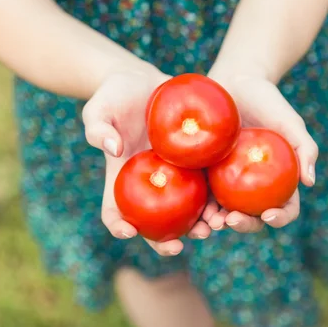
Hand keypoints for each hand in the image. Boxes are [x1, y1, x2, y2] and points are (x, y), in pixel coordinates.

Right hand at [82, 69, 212, 255]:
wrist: (145, 80)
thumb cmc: (115, 94)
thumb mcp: (99, 107)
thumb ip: (98, 127)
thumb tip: (114, 148)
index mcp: (122, 178)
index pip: (114, 211)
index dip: (118, 226)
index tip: (128, 231)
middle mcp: (149, 184)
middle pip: (154, 223)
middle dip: (165, 241)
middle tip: (178, 246)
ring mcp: (173, 175)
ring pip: (186, 211)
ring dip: (198, 225)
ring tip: (212, 227)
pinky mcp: (195, 162)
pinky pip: (207, 184)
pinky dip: (217, 198)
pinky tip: (229, 202)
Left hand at [205, 70, 317, 232]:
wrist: (234, 80)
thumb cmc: (267, 99)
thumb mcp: (289, 121)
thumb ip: (304, 148)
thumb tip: (309, 182)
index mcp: (278, 179)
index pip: (285, 207)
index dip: (279, 217)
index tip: (268, 215)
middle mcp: (253, 185)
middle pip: (252, 216)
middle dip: (244, 225)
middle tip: (231, 220)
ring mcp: (227, 180)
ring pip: (223, 211)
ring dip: (217, 222)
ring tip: (210, 221)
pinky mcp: (204, 171)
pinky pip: (200, 192)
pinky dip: (197, 204)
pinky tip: (191, 206)